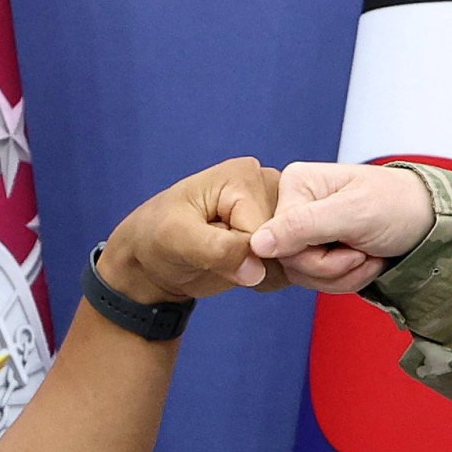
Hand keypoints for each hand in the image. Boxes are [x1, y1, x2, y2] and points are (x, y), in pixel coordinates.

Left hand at [98, 159, 285, 303]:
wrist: (154, 258)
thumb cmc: (157, 238)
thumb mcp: (177, 239)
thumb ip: (217, 250)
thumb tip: (256, 268)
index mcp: (243, 175)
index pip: (269, 226)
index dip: (246, 253)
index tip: (213, 252)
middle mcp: (268, 186)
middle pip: (289, 238)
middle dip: (261, 262)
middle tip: (223, 260)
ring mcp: (276, 210)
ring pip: (297, 253)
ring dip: (268, 271)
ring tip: (232, 264)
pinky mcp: (279, 232)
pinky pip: (295, 263)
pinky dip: (272, 276)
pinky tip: (244, 269)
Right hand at [246, 160, 435, 292]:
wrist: (430, 220)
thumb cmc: (399, 206)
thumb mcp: (354, 214)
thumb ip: (303, 226)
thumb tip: (256, 243)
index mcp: (296, 184)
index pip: (278, 242)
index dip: (317, 259)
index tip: (354, 249)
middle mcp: (294, 205)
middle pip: (290, 263)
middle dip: (334, 269)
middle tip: (365, 253)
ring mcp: (305, 229)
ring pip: (303, 275)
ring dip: (343, 276)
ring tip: (370, 256)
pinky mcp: (317, 248)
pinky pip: (317, 280)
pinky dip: (346, 279)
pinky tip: (366, 261)